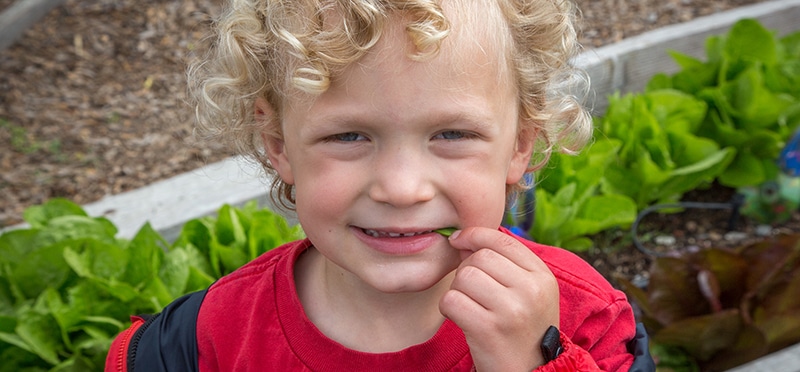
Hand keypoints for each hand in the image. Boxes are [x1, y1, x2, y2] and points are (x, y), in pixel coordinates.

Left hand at [439, 227, 559, 371]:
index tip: (458, 241)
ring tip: (472, 308)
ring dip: (458, 291)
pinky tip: (463, 320)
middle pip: (479, 257)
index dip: (474, 235)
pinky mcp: (488, 329)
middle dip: (467, 271)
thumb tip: (464, 238)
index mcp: (543, 277)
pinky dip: (449, 309)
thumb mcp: (530, 293)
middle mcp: (531, 290)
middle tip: (474, 293)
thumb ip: (505, 263)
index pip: (501, 240)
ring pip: (463, 277)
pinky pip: (451, 300)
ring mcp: (511, 310)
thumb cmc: (523, 330)